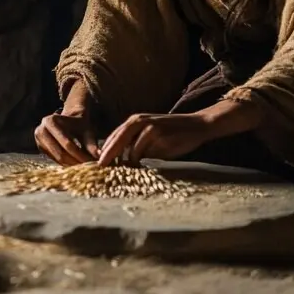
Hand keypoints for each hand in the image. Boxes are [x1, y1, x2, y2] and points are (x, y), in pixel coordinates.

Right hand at [34, 111, 98, 165]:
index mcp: (51, 121)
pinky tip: (76, 165)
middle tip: (89, 168)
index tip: (92, 162)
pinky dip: (66, 163)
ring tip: (85, 168)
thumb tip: (99, 157)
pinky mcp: (40, 147)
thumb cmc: (79, 124)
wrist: (68, 120)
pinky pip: (54, 159)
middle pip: (60, 153)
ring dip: (72, 164)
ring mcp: (38, 140)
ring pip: (57, 158)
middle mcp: (40, 130)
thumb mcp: (87, 131)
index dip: (80, 155)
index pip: (67, 143)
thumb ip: (92, 144)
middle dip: (76, 162)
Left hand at [97, 113, 215, 165]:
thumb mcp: (150, 137)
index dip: (105, 151)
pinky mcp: (158, 133)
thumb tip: (120, 162)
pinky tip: (141, 167)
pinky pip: (145, 152)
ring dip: (128, 162)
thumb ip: (135, 145)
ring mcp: (147, 126)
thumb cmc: (172, 134)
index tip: (97, 165)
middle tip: (100, 169)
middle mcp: (138, 121)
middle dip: (108, 156)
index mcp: (134, 121)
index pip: (114, 137)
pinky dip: (141, 161)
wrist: (196, 125)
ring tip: (124, 172)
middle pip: (116, 141)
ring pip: (130, 149)